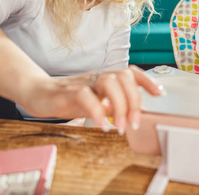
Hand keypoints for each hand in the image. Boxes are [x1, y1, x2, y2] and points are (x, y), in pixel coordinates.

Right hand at [20, 65, 164, 133]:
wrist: (38, 93)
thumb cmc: (70, 98)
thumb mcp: (97, 101)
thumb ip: (113, 105)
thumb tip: (135, 114)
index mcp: (106, 78)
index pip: (131, 72)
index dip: (147, 81)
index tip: (160, 94)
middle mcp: (98, 77)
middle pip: (123, 76)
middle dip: (134, 100)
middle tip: (135, 123)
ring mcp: (84, 82)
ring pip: (109, 82)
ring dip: (119, 106)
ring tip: (119, 126)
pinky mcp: (68, 92)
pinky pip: (85, 96)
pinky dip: (96, 111)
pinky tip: (101, 124)